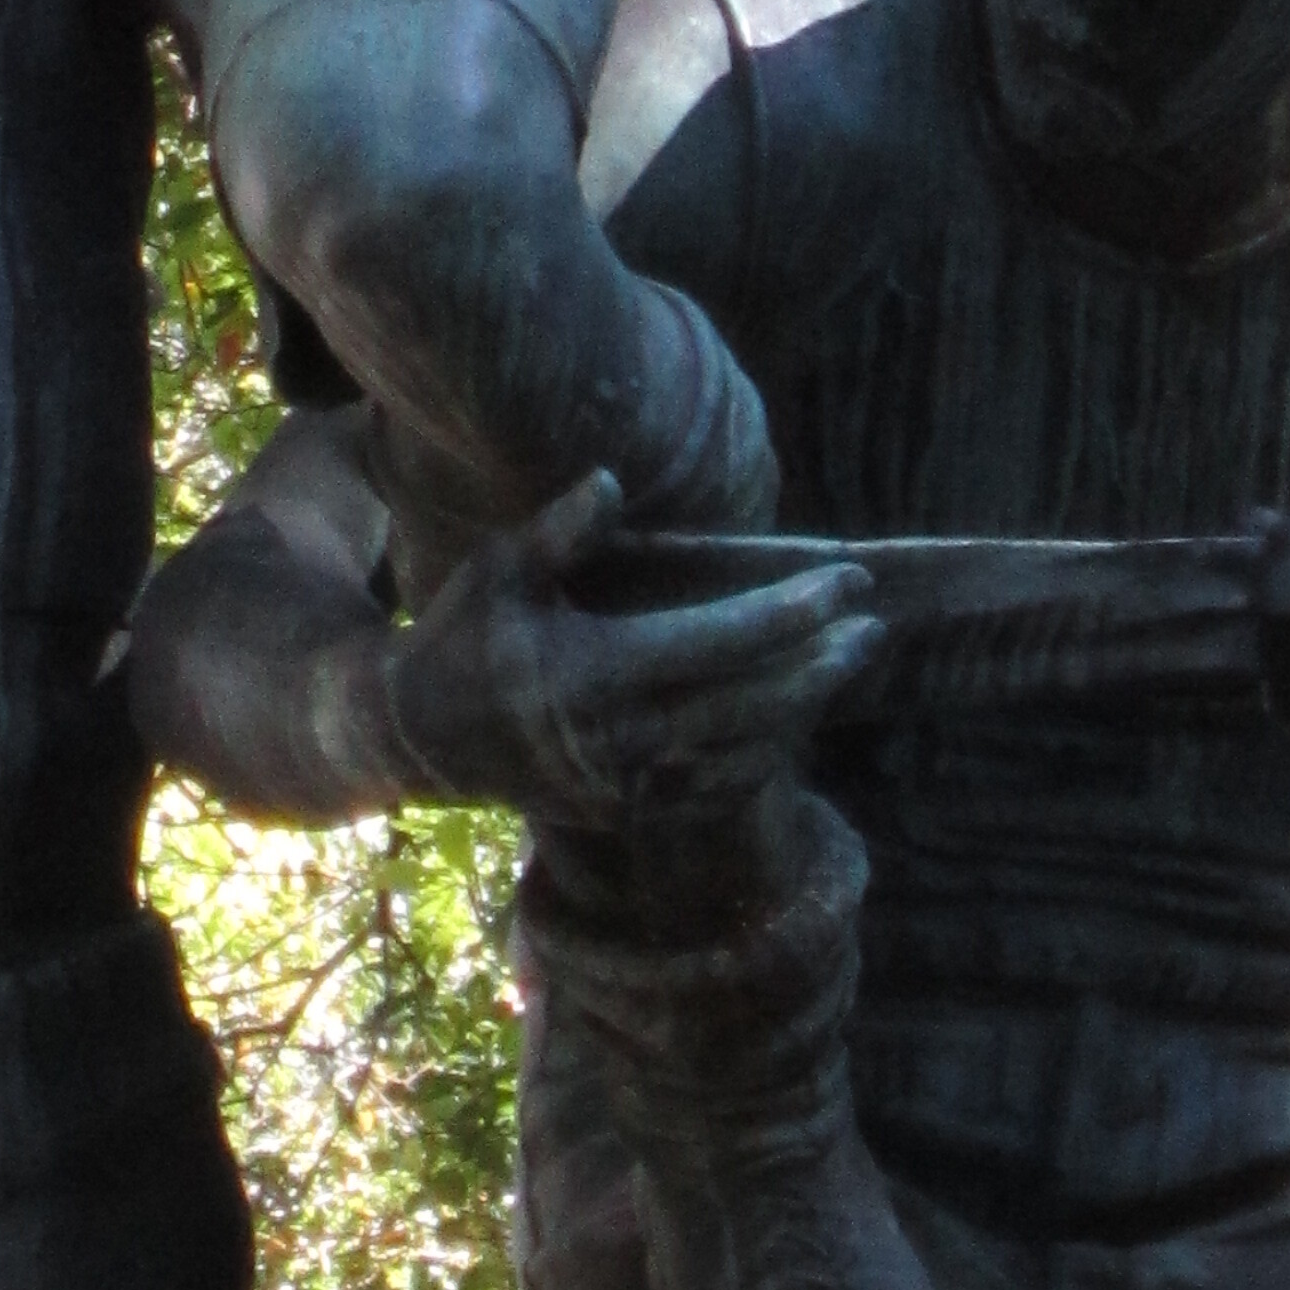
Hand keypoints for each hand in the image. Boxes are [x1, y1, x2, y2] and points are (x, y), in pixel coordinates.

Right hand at [379, 473, 883, 825]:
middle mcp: (616, 737)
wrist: (415, 737)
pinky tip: (789, 720)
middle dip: (818, 663)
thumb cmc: (461, 635)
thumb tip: (615, 482)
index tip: (847, 582)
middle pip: (748, 702)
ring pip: (740, 749)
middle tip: (873, 626)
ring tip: (846, 663)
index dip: (790, 612)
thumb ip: (561, 530)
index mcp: (591, 672)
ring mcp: (622, 782)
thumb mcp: (499, 569)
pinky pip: (712, 788)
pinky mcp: (621, 808)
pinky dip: (760, 754)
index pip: (718, 641)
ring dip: (800, 708)